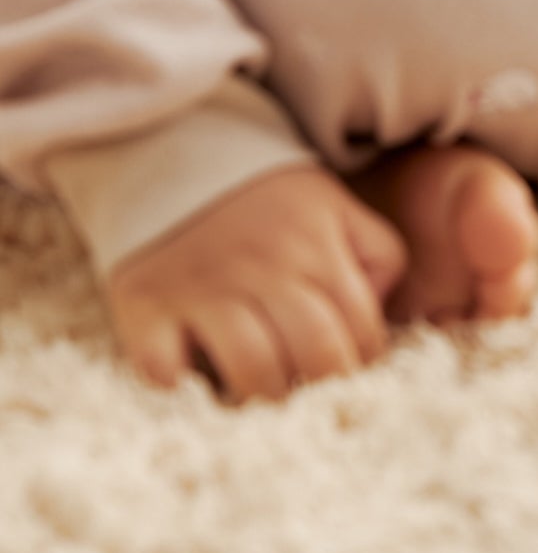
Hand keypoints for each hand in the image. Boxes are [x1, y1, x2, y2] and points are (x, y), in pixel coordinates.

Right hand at [107, 164, 403, 400]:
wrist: (176, 154)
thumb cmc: (268, 200)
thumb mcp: (335, 207)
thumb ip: (375, 255)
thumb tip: (377, 322)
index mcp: (317, 243)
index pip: (361, 328)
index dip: (361, 364)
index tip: (347, 378)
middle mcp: (265, 264)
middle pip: (315, 353)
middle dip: (320, 391)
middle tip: (306, 399)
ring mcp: (204, 287)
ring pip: (254, 370)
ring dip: (262, 397)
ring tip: (259, 393)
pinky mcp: (146, 305)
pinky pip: (167, 371)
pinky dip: (182, 388)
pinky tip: (193, 381)